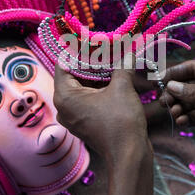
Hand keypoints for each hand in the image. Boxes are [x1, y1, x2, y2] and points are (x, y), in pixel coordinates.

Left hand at [53, 54, 153, 194]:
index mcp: (65, 96)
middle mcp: (66, 106)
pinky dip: (106, 88)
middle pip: (77, 75)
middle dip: (95, 61)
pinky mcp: (88, 122)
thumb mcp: (122, 87)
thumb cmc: (121, 121)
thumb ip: (122, 65)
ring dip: (103, 75)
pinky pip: (93, 99)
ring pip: (88, 87)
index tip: (93, 39)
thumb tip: (127, 49)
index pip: (65, 64)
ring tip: (118, 60)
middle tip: (108, 47)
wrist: (130, 155)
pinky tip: (121, 77)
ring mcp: (76, 116)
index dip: (79, 50)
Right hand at [159, 58, 194, 158]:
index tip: (158, 79)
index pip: (193, 68)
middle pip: (189, 85)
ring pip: (191, 102)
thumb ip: (194, 90)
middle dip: (175, 92)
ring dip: (180, 106)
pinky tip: (182, 121)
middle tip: (163, 101)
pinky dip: (187, 118)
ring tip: (173, 112)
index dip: (175, 73)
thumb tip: (170, 87)